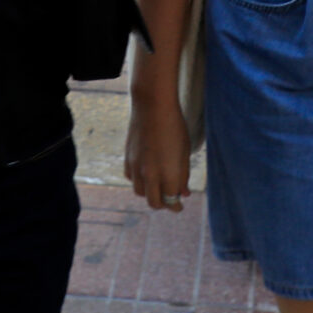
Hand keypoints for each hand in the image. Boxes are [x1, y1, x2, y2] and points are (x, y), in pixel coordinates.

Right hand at [123, 84, 191, 211]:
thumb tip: (183, 193)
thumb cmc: (174, 127)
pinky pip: (131, 179)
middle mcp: (151, 175)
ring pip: (141, 193)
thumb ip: (183, 175)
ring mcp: (137, 168)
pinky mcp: (127, 159)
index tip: (179, 205)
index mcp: (169, 174)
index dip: (176, 206)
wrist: (153, 107)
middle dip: (163, 204)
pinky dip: (139, 181)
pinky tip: (146, 173)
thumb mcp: (184, 152)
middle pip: (154, 202)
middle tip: (169, 200)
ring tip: (158, 186)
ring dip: (150, 193)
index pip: (172, 201)